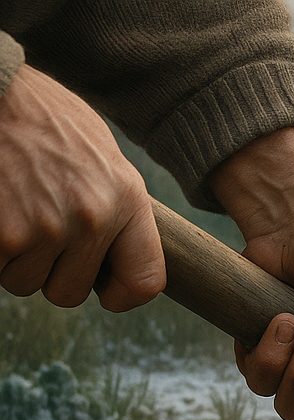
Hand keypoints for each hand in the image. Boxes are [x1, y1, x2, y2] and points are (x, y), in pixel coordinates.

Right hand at [0, 64, 163, 310]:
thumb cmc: (40, 116)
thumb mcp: (100, 154)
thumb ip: (115, 206)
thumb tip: (117, 257)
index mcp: (125, 198)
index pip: (144, 282)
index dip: (121, 294)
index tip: (104, 287)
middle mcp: (91, 218)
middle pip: (69, 292)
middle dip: (49, 271)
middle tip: (36, 229)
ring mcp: (43, 228)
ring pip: (24, 282)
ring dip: (13, 259)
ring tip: (11, 209)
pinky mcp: (1, 234)